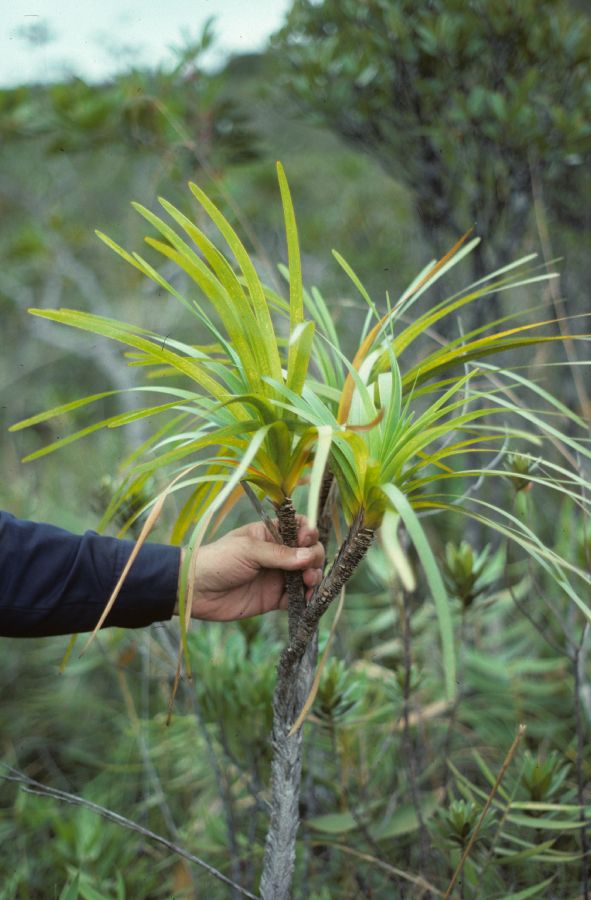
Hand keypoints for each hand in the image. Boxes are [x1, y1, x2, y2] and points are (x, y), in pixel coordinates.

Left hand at [175, 518, 324, 621]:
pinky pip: (296, 598)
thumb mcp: (249, 550)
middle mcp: (277, 554)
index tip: (307, 539)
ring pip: (306, 575)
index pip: (299, 528)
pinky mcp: (273, 599)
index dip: (308, 533)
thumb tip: (309, 556)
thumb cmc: (218, 560)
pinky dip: (305, 598)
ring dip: (313, 577)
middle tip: (308, 567)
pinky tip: (305, 598)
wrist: (195, 590)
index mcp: (270, 534)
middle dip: (314, 557)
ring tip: (308, 582)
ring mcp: (276, 577)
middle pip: (307, 552)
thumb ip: (279, 554)